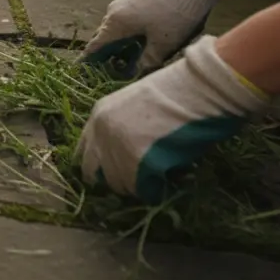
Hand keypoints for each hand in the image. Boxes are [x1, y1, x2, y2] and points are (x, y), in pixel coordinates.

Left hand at [76, 34, 267, 202]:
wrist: (196, 89)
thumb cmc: (175, 94)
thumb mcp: (134, 106)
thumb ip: (121, 128)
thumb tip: (123, 157)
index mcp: (98, 117)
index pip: (83, 154)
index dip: (99, 167)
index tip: (114, 174)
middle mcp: (100, 134)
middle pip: (94, 175)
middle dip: (114, 181)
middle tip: (138, 181)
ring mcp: (117, 148)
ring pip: (119, 185)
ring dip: (137, 186)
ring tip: (160, 175)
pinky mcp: (137, 162)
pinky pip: (142, 190)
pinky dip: (155, 190)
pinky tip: (169, 178)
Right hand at [80, 0, 226, 76]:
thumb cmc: (173, 15)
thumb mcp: (163, 44)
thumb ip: (148, 61)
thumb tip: (139, 73)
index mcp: (115, 24)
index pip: (96, 46)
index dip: (90, 59)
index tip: (84, 69)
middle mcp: (114, 11)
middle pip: (106, 36)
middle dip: (109, 52)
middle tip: (115, 68)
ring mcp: (125, 1)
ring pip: (118, 25)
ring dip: (121, 40)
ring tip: (133, 54)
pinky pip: (127, 17)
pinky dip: (130, 29)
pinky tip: (145, 36)